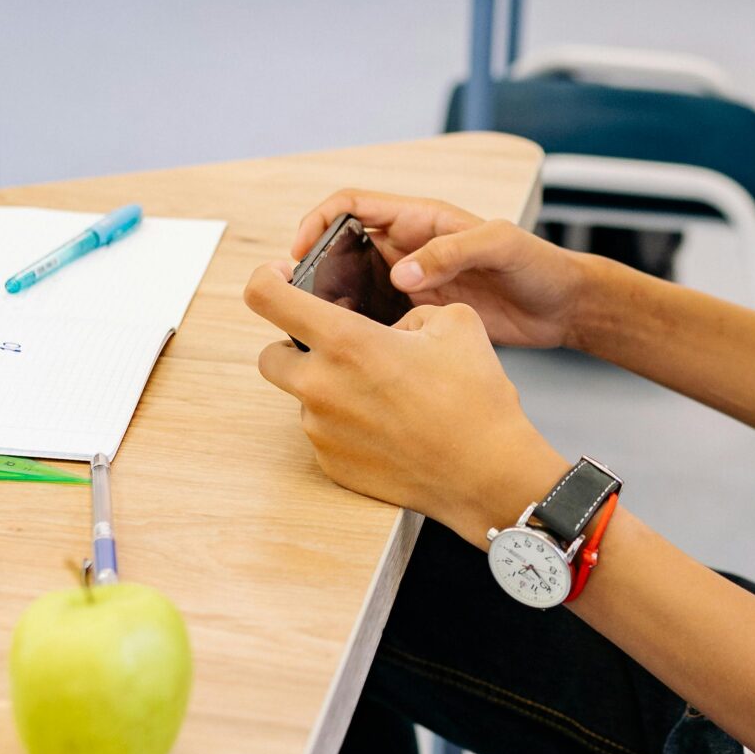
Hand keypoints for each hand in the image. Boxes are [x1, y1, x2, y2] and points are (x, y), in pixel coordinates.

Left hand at [244, 263, 564, 536]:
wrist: (489, 473)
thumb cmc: (475, 400)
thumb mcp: (454, 323)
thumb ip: (407, 313)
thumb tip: (392, 328)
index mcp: (345, 342)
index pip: (265, 296)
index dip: (266, 279)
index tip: (279, 280)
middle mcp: (321, 387)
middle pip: (269, 355)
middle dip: (295, 347)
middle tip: (337, 351)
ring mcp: (322, 431)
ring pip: (302, 397)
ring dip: (327, 389)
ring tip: (381, 396)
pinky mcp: (332, 465)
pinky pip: (323, 434)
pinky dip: (345, 426)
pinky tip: (388, 428)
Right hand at [288, 193, 584, 348]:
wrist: (563, 308)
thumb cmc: (538, 265)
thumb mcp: (500, 246)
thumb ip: (450, 252)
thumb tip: (400, 273)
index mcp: (421, 219)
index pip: (353, 206)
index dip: (319, 220)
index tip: (299, 249)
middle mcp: (410, 247)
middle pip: (344, 248)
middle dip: (317, 267)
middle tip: (300, 297)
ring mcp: (414, 282)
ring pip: (355, 286)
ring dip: (335, 301)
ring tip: (320, 326)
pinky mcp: (421, 315)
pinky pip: (378, 318)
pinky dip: (361, 328)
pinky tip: (355, 347)